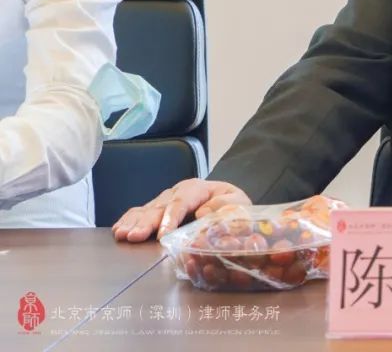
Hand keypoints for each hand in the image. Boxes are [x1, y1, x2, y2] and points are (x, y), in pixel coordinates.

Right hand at [112, 179, 251, 242]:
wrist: (225, 202)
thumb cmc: (230, 205)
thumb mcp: (238, 202)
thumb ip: (226, 205)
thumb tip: (203, 212)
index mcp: (196, 189)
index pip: (181, 202)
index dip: (171, 218)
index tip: (163, 235)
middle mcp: (176, 193)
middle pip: (158, 207)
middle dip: (146, 222)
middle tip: (134, 236)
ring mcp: (163, 201)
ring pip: (145, 210)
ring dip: (133, 223)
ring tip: (122, 235)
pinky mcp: (155, 210)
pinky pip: (138, 213)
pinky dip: (127, 221)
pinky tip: (118, 230)